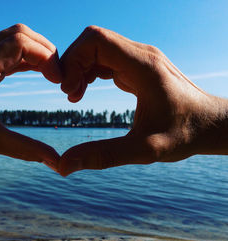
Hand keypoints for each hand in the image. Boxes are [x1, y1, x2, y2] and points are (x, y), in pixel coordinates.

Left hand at [0, 24, 60, 170]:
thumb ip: (27, 149)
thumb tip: (57, 162)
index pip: (21, 43)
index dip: (46, 57)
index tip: (58, 80)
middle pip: (20, 33)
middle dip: (45, 51)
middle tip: (57, 76)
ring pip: (12, 37)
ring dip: (35, 52)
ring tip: (50, 75)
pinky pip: (4, 48)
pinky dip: (23, 56)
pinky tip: (35, 72)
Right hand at [59, 26, 227, 175]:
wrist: (210, 123)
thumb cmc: (185, 134)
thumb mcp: (144, 150)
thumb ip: (103, 156)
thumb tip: (64, 166)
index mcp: (144, 67)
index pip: (96, 41)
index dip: (73, 61)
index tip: (67, 90)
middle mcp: (142, 55)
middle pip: (92, 41)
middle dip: (72, 64)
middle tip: (70, 95)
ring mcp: (140, 58)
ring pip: (97, 48)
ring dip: (79, 68)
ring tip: (75, 96)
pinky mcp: (137, 65)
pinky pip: (104, 58)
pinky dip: (88, 71)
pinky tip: (85, 90)